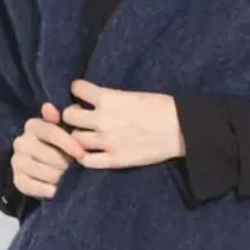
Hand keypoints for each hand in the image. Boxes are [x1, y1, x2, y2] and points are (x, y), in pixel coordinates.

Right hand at [10, 102, 86, 198]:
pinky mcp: (17, 180)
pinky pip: (35, 187)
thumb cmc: (59, 145)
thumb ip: (61, 118)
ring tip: (69, 179)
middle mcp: (21, 142)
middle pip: (50, 155)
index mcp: (32, 125)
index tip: (82, 155)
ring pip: (45, 172)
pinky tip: (58, 190)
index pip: (51, 132)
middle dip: (67, 164)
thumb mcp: (63, 130)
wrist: (45, 167)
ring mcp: (17, 162)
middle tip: (76, 169)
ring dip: (60, 178)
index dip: (69, 144)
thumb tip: (49, 106)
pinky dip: (49, 190)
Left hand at [62, 79, 184, 168]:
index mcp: (108, 98)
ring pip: (75, 138)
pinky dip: (84, 157)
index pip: (76, 89)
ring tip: (87, 135)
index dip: (77, 90)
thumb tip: (95, 100)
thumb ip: (111, 98)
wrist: (180, 129)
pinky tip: (89, 152)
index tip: (81, 94)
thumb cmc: (161, 107)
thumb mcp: (132, 94)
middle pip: (69, 116)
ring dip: (78, 135)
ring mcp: (106, 141)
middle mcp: (102, 119)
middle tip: (82, 117)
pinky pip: (86, 160)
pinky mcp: (114, 159)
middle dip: (73, 115)